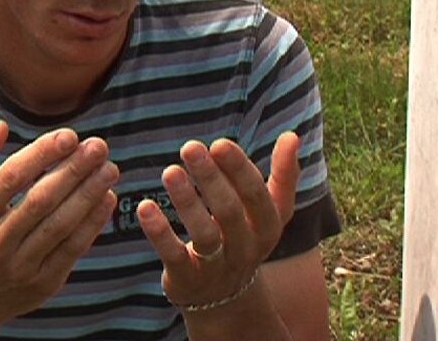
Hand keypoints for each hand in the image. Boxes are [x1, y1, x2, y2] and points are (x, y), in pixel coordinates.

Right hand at [0, 121, 118, 334]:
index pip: (10, 178)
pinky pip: (73, 249)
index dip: (42, 154)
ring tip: (109, 168)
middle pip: (40, 201)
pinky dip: (93, 222)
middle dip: (73, 170)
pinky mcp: (43, 284)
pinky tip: (107, 197)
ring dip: (89, 194)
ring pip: (61, 225)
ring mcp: (20, 267)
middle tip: (98, 146)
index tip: (68, 135)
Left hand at [136, 132, 299, 307]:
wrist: (227, 301)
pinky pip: (175, 256)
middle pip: (230, 212)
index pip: (257, 196)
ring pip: (205, 234)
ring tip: (170, 171)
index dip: (239, 170)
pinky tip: (144, 206)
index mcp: (268, 227)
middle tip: (190, 147)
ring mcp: (217, 267)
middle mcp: (246, 248)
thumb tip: (292, 135)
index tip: (219, 144)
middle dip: (211, 178)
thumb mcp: (270, 212)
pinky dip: (159, 232)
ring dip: (186, 201)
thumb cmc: (245, 237)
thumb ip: (283, 175)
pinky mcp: (187, 280)